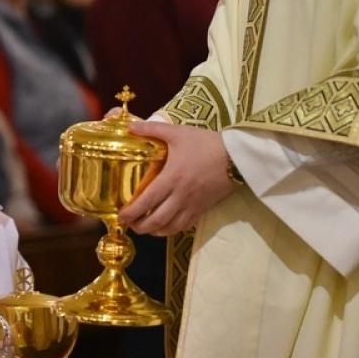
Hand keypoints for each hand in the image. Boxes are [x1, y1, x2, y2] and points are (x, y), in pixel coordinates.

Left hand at [118, 121, 235, 235]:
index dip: (131, 212)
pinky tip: (165, 227)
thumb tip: (130, 127)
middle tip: (129, 225)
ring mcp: (193, 205)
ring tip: (145, 228)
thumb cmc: (206, 144)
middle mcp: (181, 196)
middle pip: (156, 220)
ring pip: (171, 227)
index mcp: (172, 178)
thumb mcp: (178, 133)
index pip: (146, 201)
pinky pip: (185, 226)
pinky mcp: (204, 209)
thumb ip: (153, 129)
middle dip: (140, 226)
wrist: (238, 156)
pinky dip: (172, 230)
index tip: (120, 216)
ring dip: (155, 231)